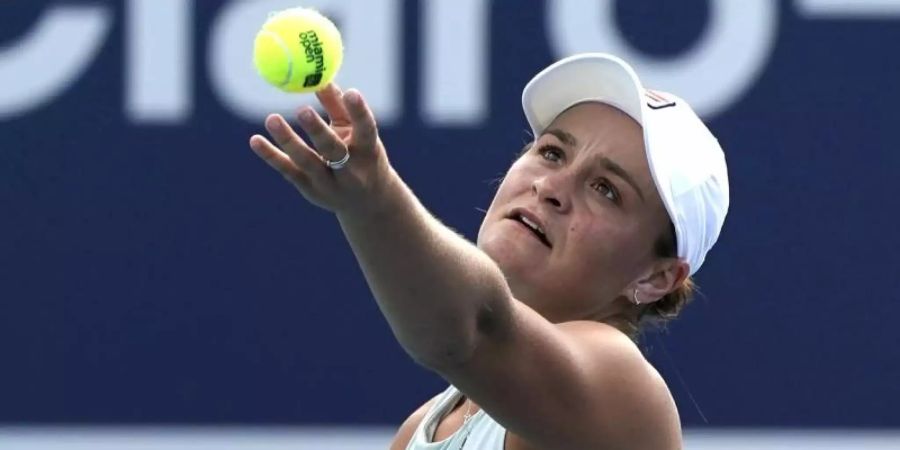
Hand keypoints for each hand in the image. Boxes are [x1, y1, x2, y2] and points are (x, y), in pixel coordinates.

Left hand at [249, 84, 393, 214]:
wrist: (365, 202)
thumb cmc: (362, 157)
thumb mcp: (357, 134)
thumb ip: (340, 108)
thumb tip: (323, 79)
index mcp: (368, 152)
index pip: (366, 130)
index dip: (360, 112)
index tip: (351, 91)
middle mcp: (351, 172)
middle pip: (334, 150)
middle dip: (319, 131)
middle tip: (302, 109)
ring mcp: (329, 184)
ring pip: (307, 162)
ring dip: (289, 141)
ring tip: (271, 119)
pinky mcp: (310, 190)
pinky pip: (288, 171)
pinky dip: (271, 155)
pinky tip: (255, 140)